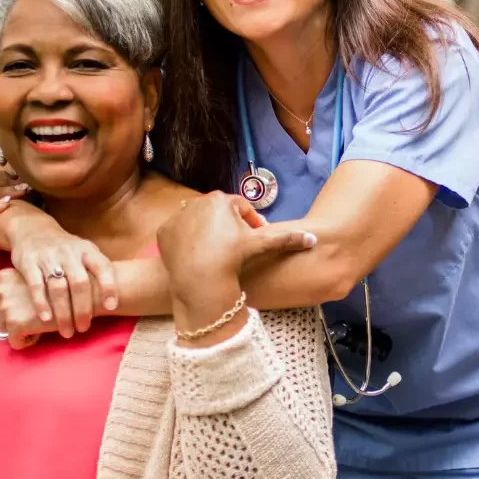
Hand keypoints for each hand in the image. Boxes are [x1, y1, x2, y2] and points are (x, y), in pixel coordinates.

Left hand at [0, 268, 57, 348]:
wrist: (83, 290)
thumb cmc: (61, 286)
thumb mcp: (32, 279)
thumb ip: (16, 289)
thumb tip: (4, 310)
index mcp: (2, 277)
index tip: (9, 317)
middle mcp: (0, 289)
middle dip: (11, 324)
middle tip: (33, 319)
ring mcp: (6, 306)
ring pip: (3, 332)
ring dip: (21, 332)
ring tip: (40, 323)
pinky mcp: (16, 322)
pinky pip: (14, 342)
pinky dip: (28, 341)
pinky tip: (42, 331)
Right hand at [6, 218, 115, 337]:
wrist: (34, 230)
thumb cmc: (67, 250)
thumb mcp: (86, 252)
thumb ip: (98, 271)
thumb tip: (114, 302)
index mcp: (87, 250)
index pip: (103, 267)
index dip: (109, 286)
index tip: (111, 307)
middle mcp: (69, 252)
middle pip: (80, 283)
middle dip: (83, 309)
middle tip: (83, 328)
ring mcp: (48, 257)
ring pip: (58, 287)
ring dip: (64, 312)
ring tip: (67, 331)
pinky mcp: (28, 262)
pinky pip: (36, 285)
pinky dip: (42, 303)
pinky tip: (46, 319)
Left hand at [157, 192, 316, 299]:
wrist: (200, 278)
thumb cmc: (233, 258)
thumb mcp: (261, 245)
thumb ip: (286, 238)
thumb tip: (314, 239)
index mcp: (222, 199)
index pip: (240, 208)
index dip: (250, 224)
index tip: (253, 239)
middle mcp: (197, 202)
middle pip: (218, 214)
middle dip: (228, 228)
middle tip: (235, 250)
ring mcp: (178, 216)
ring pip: (197, 223)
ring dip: (207, 234)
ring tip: (216, 255)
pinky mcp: (164, 232)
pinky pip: (179, 235)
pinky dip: (186, 243)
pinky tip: (196, 258)